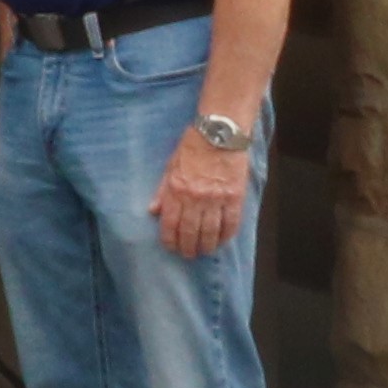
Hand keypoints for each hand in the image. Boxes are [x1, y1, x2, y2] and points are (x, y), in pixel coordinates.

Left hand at [154, 127, 252, 257]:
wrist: (220, 133)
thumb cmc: (193, 146)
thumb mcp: (170, 165)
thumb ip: (162, 190)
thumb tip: (153, 211)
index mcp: (176, 189)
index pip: (170, 223)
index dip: (170, 239)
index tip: (171, 247)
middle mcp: (195, 198)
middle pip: (190, 232)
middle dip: (188, 247)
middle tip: (188, 255)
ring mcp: (216, 199)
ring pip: (211, 232)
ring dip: (207, 246)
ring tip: (204, 251)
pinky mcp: (235, 197)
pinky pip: (231, 223)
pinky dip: (226, 235)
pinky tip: (222, 241)